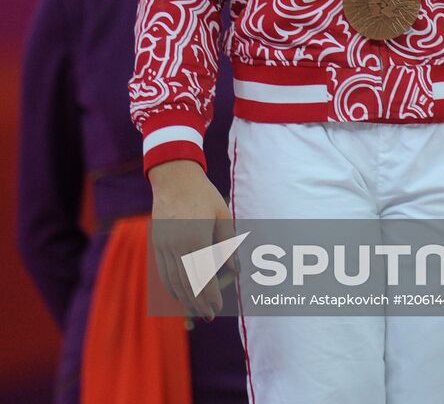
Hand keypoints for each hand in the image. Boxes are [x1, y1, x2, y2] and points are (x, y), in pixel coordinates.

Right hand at [149, 159, 238, 318]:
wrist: (174, 178)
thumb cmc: (203, 194)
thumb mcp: (221, 214)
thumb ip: (228, 243)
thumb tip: (236, 269)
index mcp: (195, 238)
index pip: (203, 276)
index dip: (210, 295)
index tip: (218, 309)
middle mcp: (176, 245)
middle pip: (187, 282)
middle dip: (198, 302)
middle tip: (209, 316)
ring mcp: (163, 245)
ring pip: (172, 280)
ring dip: (183, 298)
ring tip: (194, 311)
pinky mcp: (156, 242)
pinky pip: (162, 271)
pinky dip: (170, 286)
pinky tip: (179, 293)